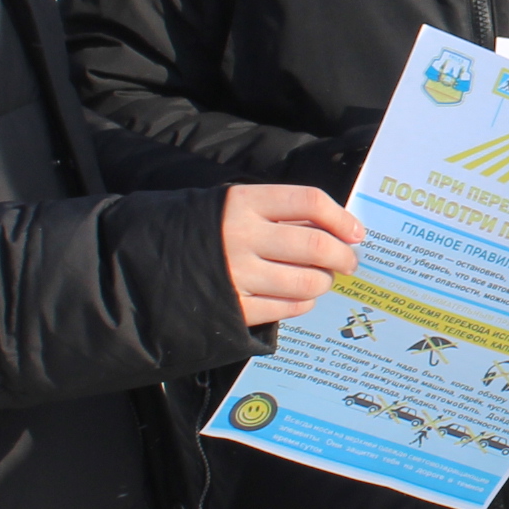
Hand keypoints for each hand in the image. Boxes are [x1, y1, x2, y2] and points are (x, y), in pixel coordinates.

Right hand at [220, 184, 364, 326]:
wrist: (152, 260)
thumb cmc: (207, 228)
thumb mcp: (236, 205)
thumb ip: (280, 214)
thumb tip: (338, 230)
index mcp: (244, 202)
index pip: (309, 201)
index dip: (341, 217)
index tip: (357, 232)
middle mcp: (242, 236)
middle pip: (315, 246)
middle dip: (343, 256)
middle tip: (349, 261)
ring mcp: (238, 274)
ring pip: (307, 282)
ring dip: (325, 282)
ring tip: (322, 279)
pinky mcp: (235, 307)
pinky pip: (287, 307)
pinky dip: (304, 303)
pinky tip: (302, 297)